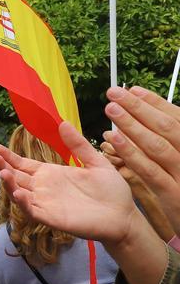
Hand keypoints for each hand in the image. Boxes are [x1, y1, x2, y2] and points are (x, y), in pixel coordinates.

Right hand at [0, 122, 136, 243]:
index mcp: (51, 174)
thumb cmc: (112, 191)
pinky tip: (18, 192)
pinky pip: (32, 210)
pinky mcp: (51, 218)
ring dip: (9, 184)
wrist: (124, 216)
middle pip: (16, 177)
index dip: (9, 157)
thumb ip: (78, 145)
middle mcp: (44, 188)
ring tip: (3, 172)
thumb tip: (63, 123)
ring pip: (20, 193)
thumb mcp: (96, 162)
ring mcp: (46, 203)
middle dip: (3, 167)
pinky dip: (23, 203)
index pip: (23, 164)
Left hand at [103, 85, 179, 235]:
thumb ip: (170, 142)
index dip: (154, 102)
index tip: (132, 89)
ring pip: (158, 145)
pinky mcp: (173, 194)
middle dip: (139, 108)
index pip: (176, 118)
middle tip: (114, 93)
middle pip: (166, 127)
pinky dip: (131, 153)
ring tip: (111, 109)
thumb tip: (150, 115)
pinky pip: (150, 170)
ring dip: (132, 125)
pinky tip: (113, 140)